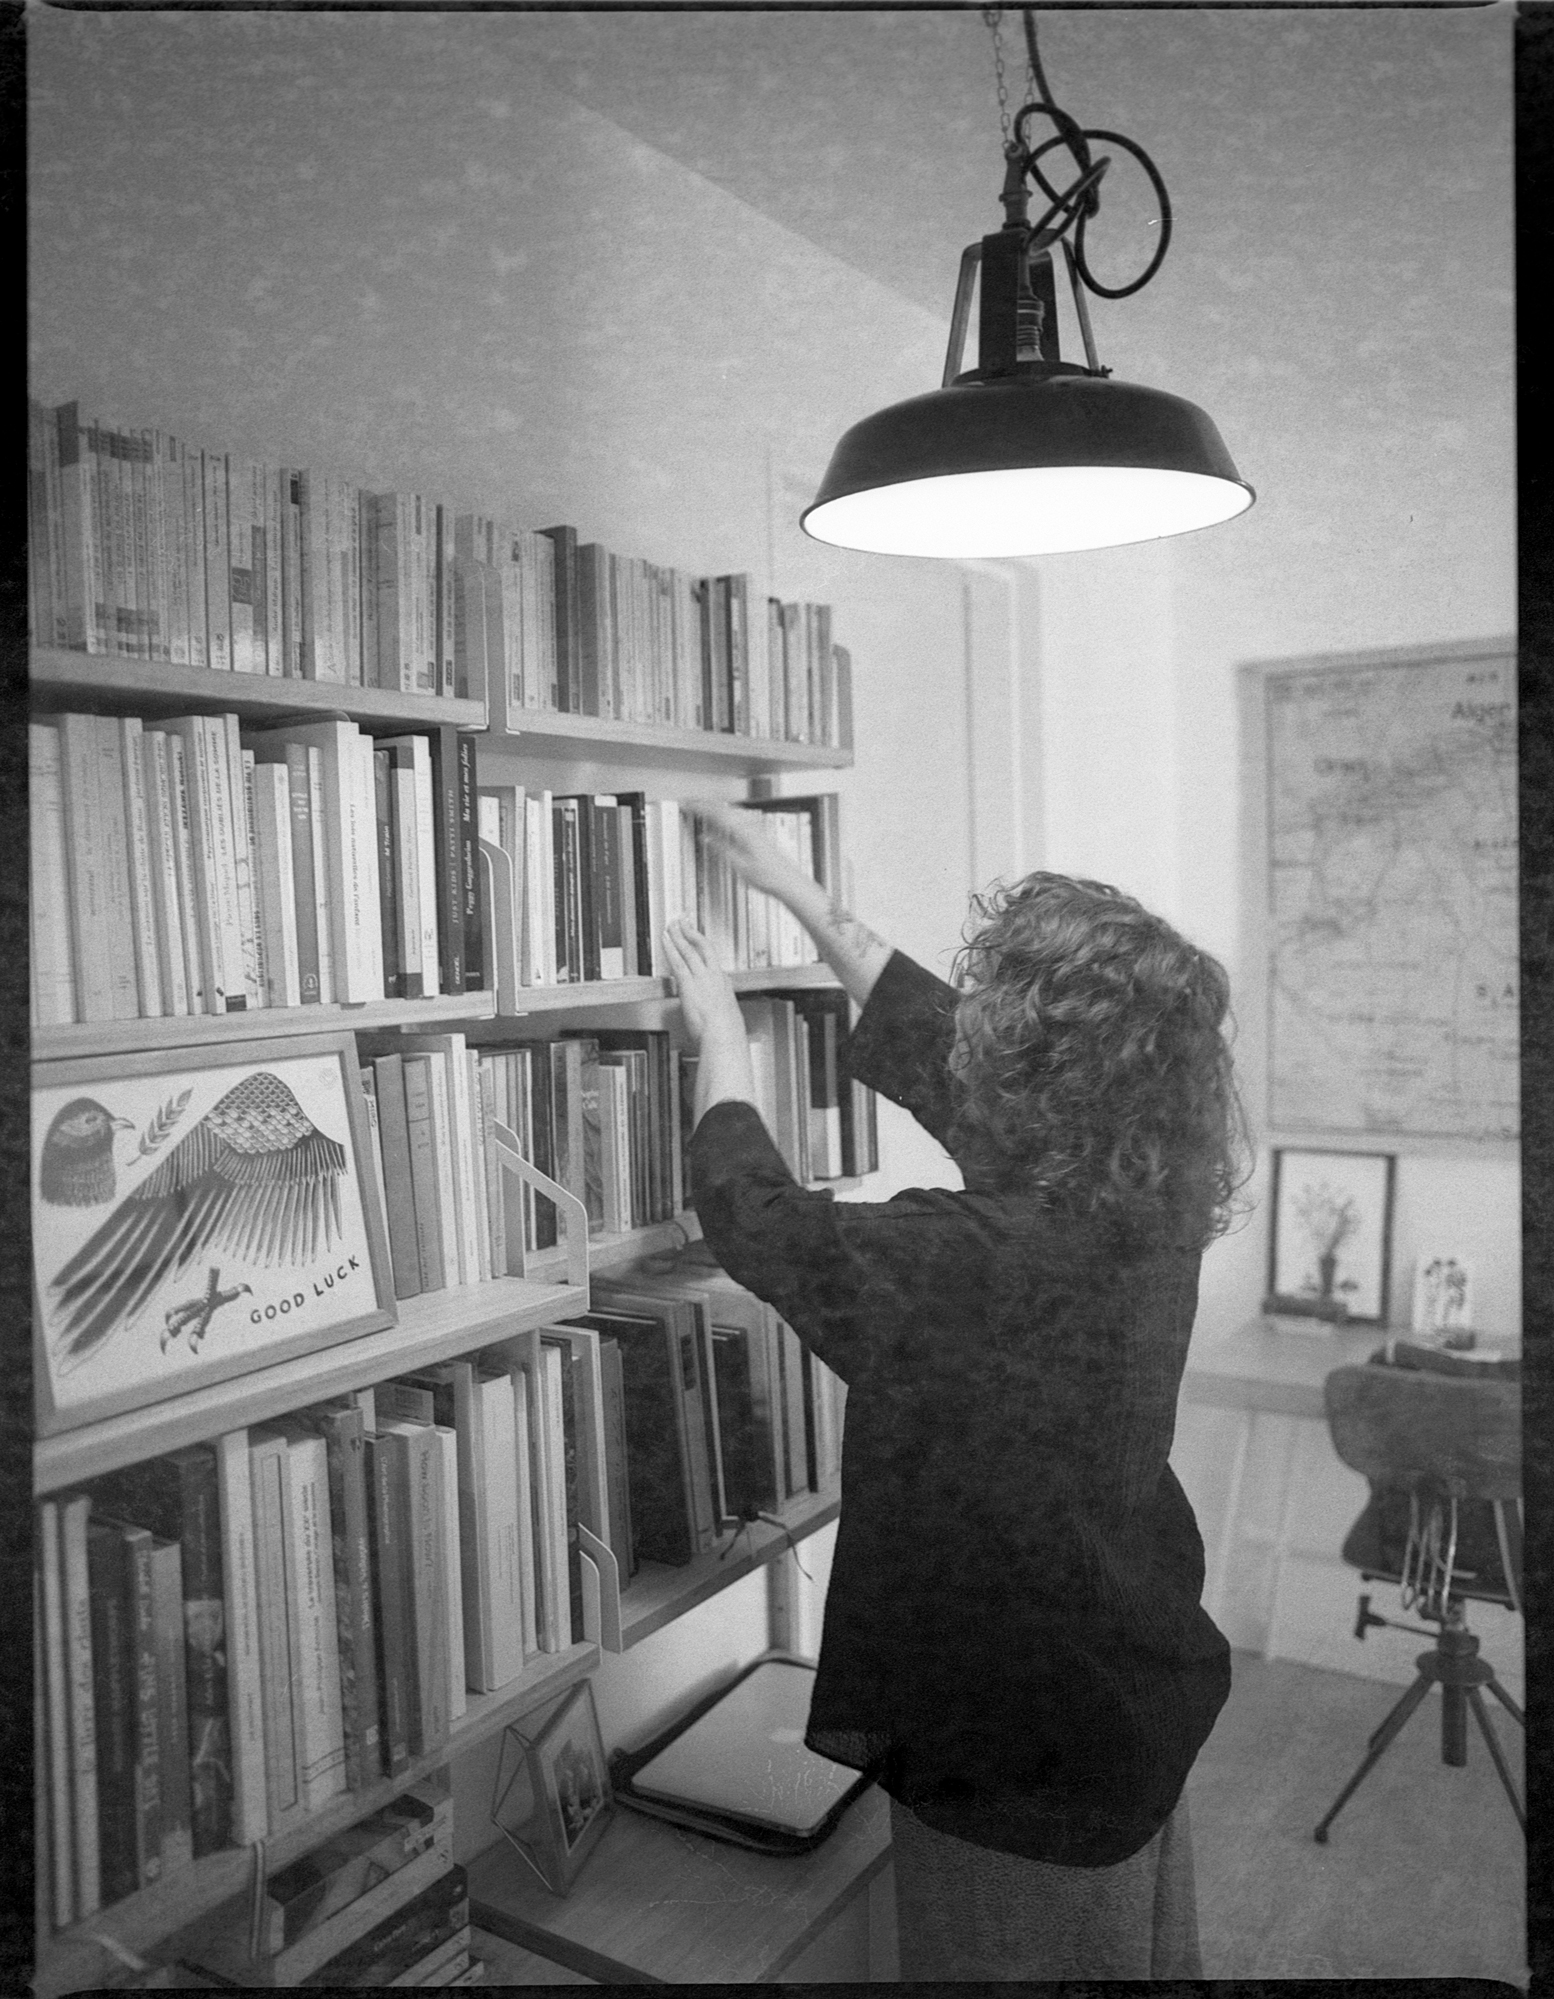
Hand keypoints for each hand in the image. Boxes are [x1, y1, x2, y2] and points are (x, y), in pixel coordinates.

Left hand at [661, 918, 744, 1050]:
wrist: (724, 1036)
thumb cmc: (727, 1034)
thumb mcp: (728, 1019)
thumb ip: (721, 1013)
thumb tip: (719, 1018)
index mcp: (724, 984)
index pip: (712, 961)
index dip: (703, 948)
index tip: (697, 941)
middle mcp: (714, 976)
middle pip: (702, 948)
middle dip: (691, 933)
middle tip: (683, 921)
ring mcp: (702, 978)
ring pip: (689, 950)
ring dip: (679, 936)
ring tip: (672, 925)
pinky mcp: (689, 984)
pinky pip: (677, 961)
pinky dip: (671, 948)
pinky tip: (665, 940)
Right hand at [687, 798, 811, 902]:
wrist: (788, 881)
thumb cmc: (767, 876)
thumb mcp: (739, 866)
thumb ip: (721, 849)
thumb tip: (704, 837)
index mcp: (743, 831)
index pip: (716, 813)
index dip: (699, 807)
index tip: (685, 804)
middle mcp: (750, 825)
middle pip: (723, 807)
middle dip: (704, 803)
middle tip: (688, 803)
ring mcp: (755, 826)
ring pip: (730, 809)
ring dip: (715, 805)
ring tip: (701, 806)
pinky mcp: (758, 831)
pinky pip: (738, 814)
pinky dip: (725, 811)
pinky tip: (724, 815)